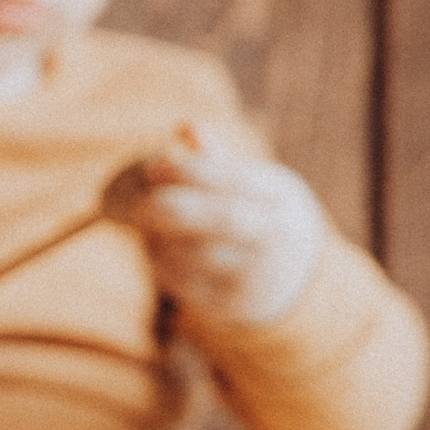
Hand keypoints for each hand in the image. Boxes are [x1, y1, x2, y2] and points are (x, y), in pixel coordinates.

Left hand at [125, 121, 324, 330]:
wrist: (289, 274)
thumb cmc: (255, 211)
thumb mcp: (249, 181)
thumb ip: (215, 157)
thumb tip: (187, 126)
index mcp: (280, 197)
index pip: (235, 179)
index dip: (189, 170)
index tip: (153, 166)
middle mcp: (275, 238)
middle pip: (224, 219)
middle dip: (171, 206)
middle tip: (139, 201)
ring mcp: (255, 275)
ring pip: (194, 253)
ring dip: (158, 235)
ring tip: (149, 222)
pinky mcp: (228, 303)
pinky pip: (181, 280)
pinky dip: (158, 259)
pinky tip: (157, 245)